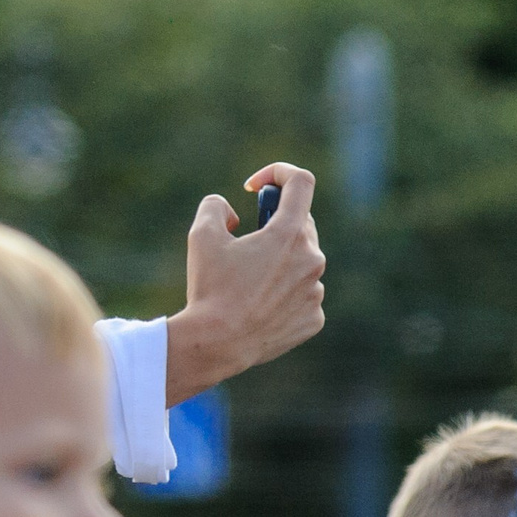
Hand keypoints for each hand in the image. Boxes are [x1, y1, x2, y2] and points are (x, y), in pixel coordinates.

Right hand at [166, 161, 327, 403]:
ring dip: (278, 264)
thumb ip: (216, 207)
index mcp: (288, 234)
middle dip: (274, 225)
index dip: (279, 173)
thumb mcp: (201, 237)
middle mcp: (312, 259)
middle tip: (247, 240)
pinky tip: (257, 309)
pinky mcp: (314, 318)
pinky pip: (302, 296)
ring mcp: (316, 291)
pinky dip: (282, 295)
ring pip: (301, 264)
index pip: (301, 182)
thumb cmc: (209, 289)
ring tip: (246, 286)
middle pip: (301, 225)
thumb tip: (232, 212)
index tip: (257, 186)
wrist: (217, 344)